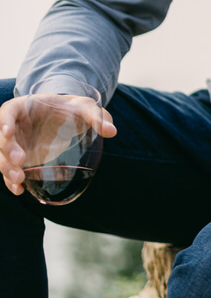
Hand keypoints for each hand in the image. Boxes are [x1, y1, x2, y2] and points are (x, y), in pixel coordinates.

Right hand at [0, 92, 115, 196]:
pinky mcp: (18, 160)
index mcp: (26, 107)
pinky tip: (19, 189)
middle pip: (1, 138)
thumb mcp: (86, 108)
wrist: (67, 119)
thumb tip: (112, 131)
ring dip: (6, 168)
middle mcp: (14, 126)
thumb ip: (97, 116)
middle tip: (20, 161)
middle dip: (7, 150)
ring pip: (2, 157)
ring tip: (19, 179)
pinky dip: (11, 181)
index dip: (4, 121)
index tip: (8, 131)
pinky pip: (9, 171)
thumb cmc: (73, 109)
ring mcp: (15, 144)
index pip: (8, 111)